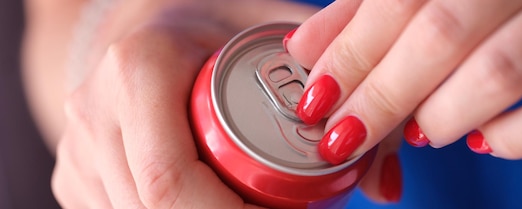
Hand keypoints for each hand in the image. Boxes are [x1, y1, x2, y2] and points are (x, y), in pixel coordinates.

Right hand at [52, 0, 319, 207]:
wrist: (150, 28)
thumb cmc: (217, 32)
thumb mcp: (279, 42)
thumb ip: (340, 98)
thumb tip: (384, 188)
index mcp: (138, 69)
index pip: (170, 180)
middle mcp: (94, 112)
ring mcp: (76, 150)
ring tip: (247, 207)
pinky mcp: (74, 178)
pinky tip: (210, 204)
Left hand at [285, 0, 521, 160]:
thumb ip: (372, 4)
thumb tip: (309, 46)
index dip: (353, 52)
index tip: (319, 96)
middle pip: (444, 32)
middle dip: (384, 94)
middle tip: (347, 133)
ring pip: (504, 70)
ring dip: (443, 115)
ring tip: (417, 130)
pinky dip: (517, 136)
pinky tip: (484, 139)